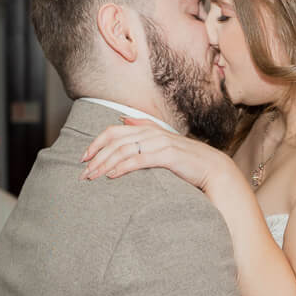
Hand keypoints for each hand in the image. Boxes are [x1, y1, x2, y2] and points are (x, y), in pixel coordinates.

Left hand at [81, 120, 232, 191]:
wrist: (211, 168)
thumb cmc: (185, 159)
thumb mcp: (162, 141)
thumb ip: (144, 128)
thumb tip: (124, 118)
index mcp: (148, 129)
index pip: (113, 131)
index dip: (96, 143)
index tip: (84, 158)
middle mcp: (151, 133)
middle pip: (115, 141)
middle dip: (96, 157)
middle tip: (83, 172)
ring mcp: (159, 143)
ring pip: (123, 151)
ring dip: (105, 164)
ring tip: (93, 177)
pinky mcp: (166, 156)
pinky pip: (139, 160)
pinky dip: (123, 168)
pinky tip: (112, 176)